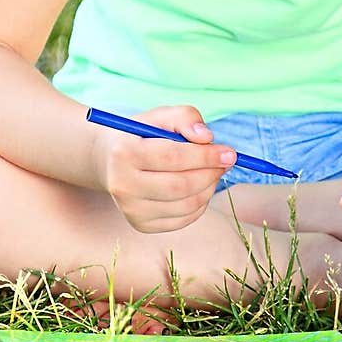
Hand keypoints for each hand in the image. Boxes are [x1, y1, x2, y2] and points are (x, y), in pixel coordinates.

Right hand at [92, 105, 234, 233]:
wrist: (111, 162)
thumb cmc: (143, 135)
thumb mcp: (161, 116)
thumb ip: (186, 117)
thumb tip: (206, 137)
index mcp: (124, 153)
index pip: (173, 157)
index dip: (206, 155)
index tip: (230, 153)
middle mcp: (122, 185)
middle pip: (181, 185)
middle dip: (211, 173)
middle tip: (225, 162)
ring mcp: (130, 209)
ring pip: (185, 205)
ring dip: (209, 188)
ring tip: (212, 172)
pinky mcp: (141, 225)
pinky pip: (183, 219)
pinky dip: (200, 204)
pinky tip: (199, 187)